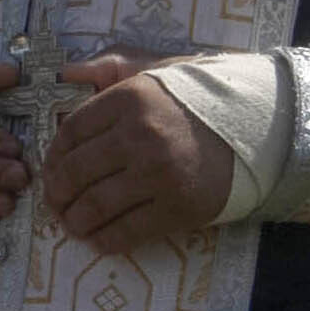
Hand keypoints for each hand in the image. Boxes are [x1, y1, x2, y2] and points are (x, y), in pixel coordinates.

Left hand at [36, 51, 239, 250]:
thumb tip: (64, 72)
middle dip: (56, 193)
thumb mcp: (153, 72)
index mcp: (129, 99)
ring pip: (94, 207)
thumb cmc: (197, 99)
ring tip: (72, 223)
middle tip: (55, 202)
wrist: (258, 127)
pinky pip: (126, 232)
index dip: (53, 156)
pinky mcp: (178, 208)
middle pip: (75, 173)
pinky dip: (104, 240)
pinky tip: (97, 239)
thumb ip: (107, 70)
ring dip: (74, 221)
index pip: (71, 132)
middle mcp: (140, 136)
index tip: (51, 168)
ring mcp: (159, 174)